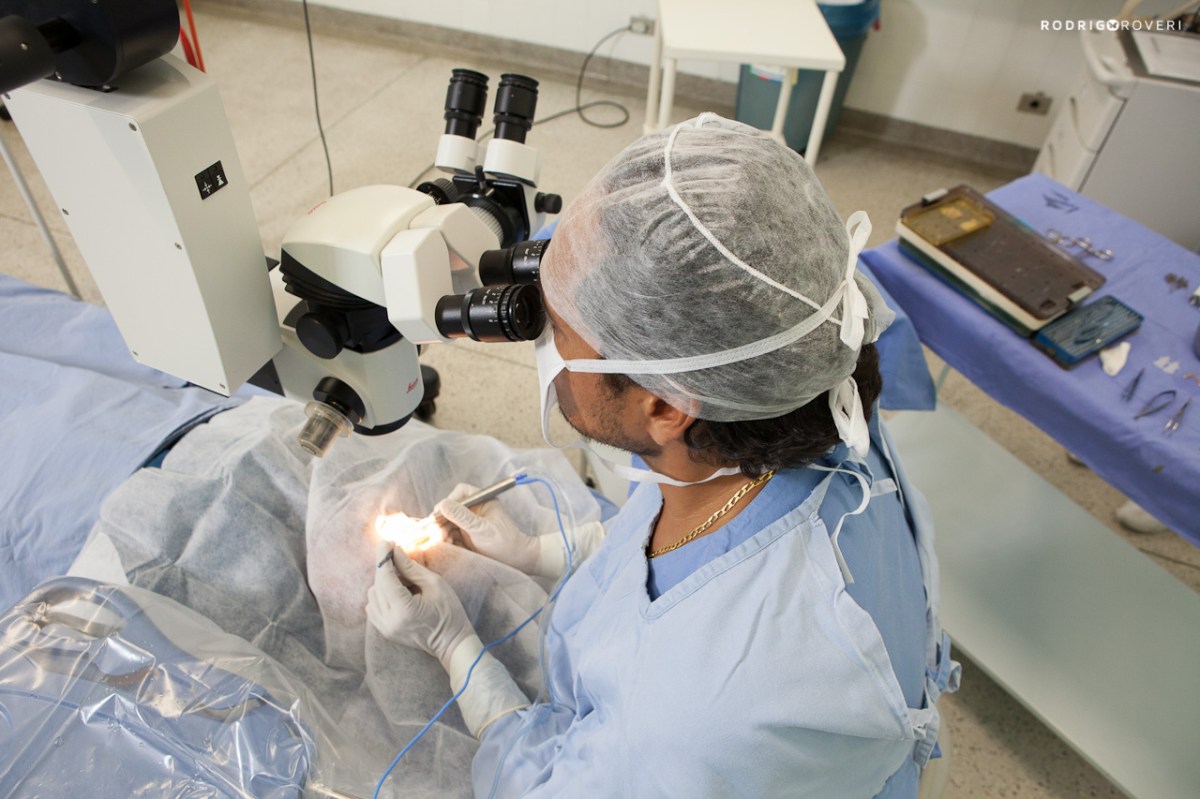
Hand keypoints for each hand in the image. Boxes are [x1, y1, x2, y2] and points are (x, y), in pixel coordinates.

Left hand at [366, 541, 472, 667]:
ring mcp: (385, 628)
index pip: (385, 578)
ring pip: (373, 594)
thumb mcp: (434, 584)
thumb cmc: (449, 612)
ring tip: (406, 583)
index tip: (385, 542)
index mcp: (404, 609)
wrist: (451, 642)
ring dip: (385, 583)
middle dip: (387, 569)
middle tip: (399, 558)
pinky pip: (373, 605)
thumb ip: (411, 568)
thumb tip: (394, 551)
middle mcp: (389, 620)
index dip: (384, 558)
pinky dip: (381, 595)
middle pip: (377, 585)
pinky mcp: (384, 630)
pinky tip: (398, 593)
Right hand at [435, 483, 540, 574]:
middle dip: (442, 520)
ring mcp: (470, 522)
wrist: (515, 561)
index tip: (441, 514)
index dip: (449, 501)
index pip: (461, 493)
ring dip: (442, 531)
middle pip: (451, 508)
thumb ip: (462, 516)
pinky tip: (446, 545)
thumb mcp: (482, 529)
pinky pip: (451, 534)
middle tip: (437, 533)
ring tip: (441, 541)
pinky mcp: (466, 535)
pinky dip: (446, 539)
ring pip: (448, 522)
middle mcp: (474, 509)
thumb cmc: (504, 542)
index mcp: (482, 500)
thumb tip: (443, 504)